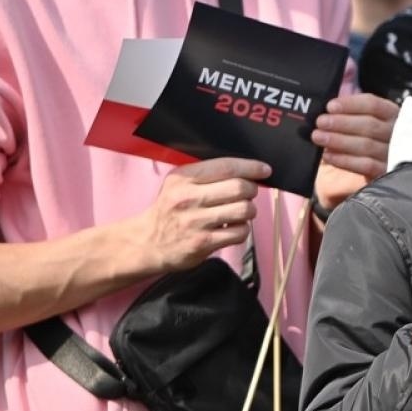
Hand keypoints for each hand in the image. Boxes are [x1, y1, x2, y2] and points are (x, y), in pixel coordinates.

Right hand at [132, 158, 269, 273]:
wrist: (147, 242)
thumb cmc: (170, 209)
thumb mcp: (179, 184)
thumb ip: (208, 175)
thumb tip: (248, 171)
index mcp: (184, 178)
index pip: (226, 167)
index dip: (251, 167)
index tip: (264, 170)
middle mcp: (188, 198)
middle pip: (240, 187)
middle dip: (251, 190)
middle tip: (248, 194)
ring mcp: (196, 222)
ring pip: (244, 210)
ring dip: (249, 211)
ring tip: (239, 212)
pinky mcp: (203, 243)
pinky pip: (240, 232)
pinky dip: (242, 230)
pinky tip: (231, 228)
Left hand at [312, 93, 398, 208]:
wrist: (377, 169)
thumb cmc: (366, 138)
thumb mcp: (361, 120)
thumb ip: (349, 111)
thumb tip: (331, 102)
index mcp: (392, 114)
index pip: (373, 105)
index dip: (350, 105)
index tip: (330, 106)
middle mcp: (398, 132)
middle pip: (370, 125)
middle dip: (341, 123)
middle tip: (320, 123)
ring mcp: (394, 153)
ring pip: (366, 145)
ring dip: (339, 140)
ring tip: (318, 137)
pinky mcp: (386, 172)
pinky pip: (366, 165)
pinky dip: (344, 160)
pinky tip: (328, 156)